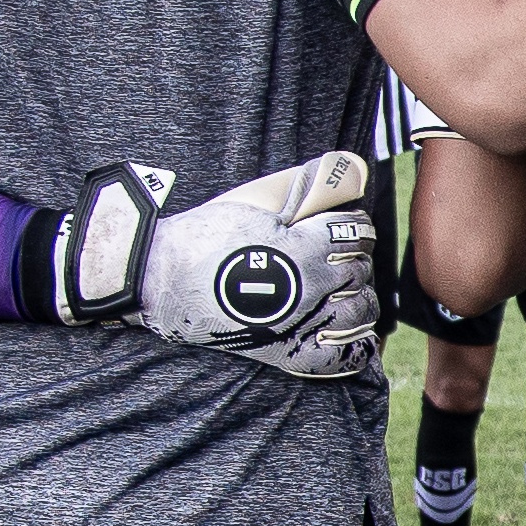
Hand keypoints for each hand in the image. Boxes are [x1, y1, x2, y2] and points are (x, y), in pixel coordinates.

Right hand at [62, 152, 386, 381]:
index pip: (354, 234)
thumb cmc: (206, 237)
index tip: (345, 227)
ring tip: (345, 291)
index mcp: (303, 248)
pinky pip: (342, 357)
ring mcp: (302, 323)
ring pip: (359, 311)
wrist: (166, 281)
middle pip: (359, 271)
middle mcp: (310, 287)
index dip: (354, 227)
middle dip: (354, 260)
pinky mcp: (289, 352)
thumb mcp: (256, 204)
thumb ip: (300, 191)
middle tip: (338, 257)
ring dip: (359, 297)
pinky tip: (357, 336)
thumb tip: (344, 168)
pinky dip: (357, 347)